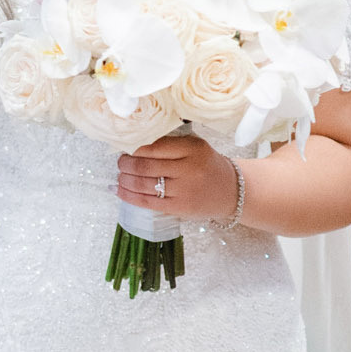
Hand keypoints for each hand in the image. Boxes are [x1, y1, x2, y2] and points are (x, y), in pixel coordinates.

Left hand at [115, 131, 240, 222]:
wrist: (231, 191)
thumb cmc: (207, 166)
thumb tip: (133, 145)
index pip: (154, 146)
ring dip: (125, 180)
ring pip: (143, 184)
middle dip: (126, 164)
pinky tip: (119, 190)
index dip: (134, 148)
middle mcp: (189, 168)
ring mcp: (184, 190)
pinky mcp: (179, 207)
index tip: (126, 148)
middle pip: (145, 166)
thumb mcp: (195, 147)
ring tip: (120, 176)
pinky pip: (147, 202)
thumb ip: (170, 144)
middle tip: (120, 162)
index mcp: (193, 148)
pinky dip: (129, 196)